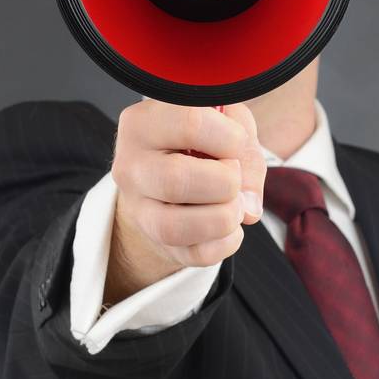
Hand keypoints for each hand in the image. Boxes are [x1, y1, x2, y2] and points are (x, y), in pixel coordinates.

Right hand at [104, 99, 265, 305]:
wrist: (172, 174)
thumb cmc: (201, 140)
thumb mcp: (226, 123)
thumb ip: (245, 148)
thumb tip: (248, 206)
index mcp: (142, 123)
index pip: (191, 124)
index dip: (231, 138)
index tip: (237, 142)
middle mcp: (130, 167)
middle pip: (176, 180)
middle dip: (226, 182)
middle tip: (234, 177)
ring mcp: (138, 210)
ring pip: (174, 227)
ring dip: (224, 218)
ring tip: (235, 206)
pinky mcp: (158, 242)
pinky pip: (195, 255)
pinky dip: (226, 243)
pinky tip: (230, 226)